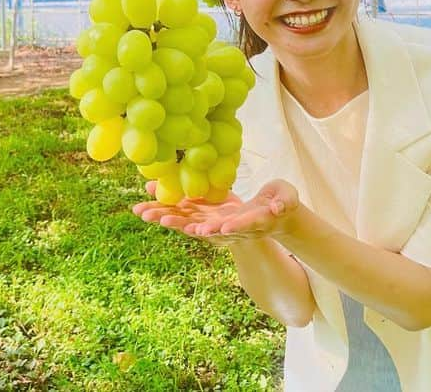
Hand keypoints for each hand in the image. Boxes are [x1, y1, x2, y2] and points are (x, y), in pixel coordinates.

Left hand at [132, 179, 300, 243]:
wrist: (275, 214)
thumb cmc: (283, 203)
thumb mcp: (287, 199)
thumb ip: (284, 202)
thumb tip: (279, 207)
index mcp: (248, 224)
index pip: (231, 227)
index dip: (216, 228)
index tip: (201, 230)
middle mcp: (229, 228)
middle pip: (201, 228)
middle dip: (180, 224)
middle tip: (159, 219)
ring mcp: (217, 223)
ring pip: (188, 221)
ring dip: (166, 217)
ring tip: (143, 213)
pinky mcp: (209, 215)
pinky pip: (186, 212)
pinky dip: (169, 207)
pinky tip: (150, 201)